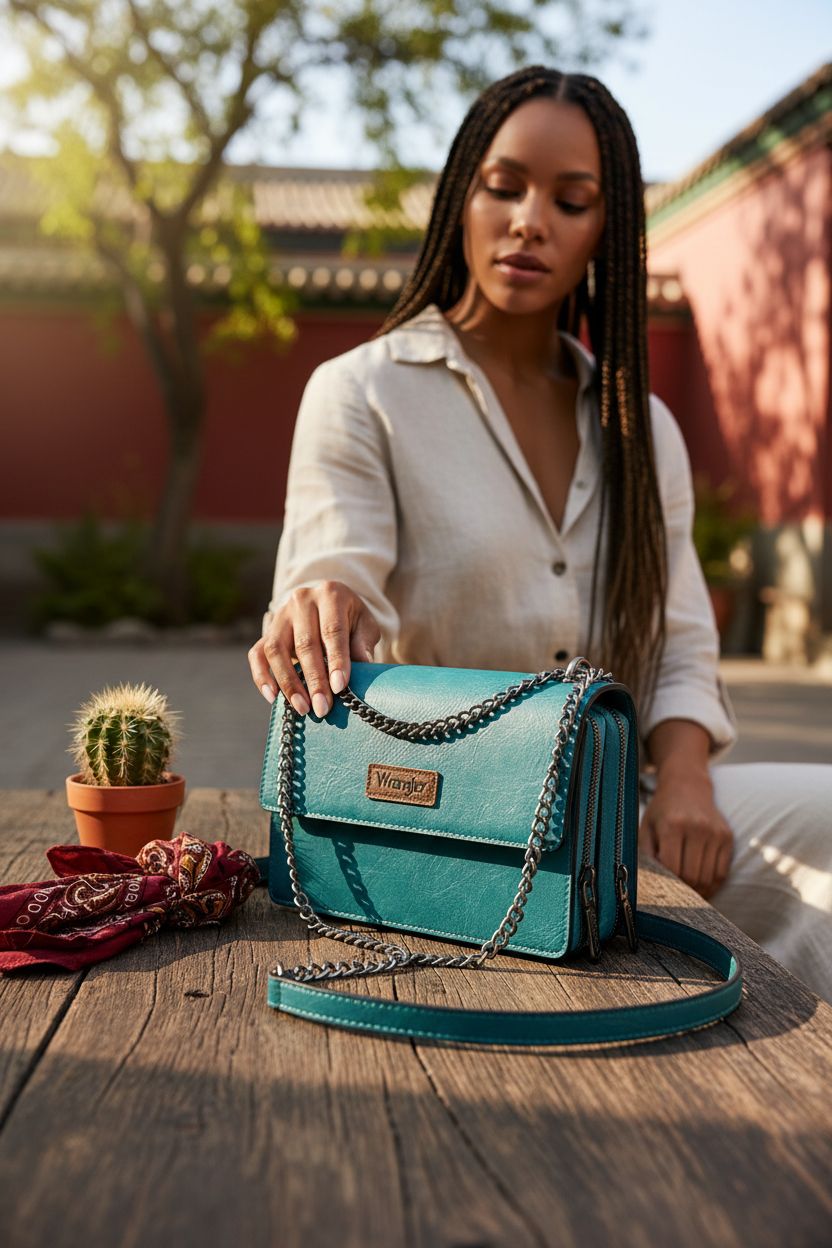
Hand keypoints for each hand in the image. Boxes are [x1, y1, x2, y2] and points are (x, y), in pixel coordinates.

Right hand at [248, 581, 380, 716]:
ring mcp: (280, 615)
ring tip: (302, 708)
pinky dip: (262, 677)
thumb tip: (362, 665)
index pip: (332, 630)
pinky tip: (272, 697)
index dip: (336, 660)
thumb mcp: (365, 624)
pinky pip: (257, 654)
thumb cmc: (350, 619)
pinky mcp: (266, 631)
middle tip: (322, 707)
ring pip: (276, 649)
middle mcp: (301, 600)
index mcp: (330, 594)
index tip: (340, 688)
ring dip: (288, 682)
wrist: (327, 604)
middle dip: (314, 680)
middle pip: (305, 643)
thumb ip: (363, 643)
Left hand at [638, 768, 732, 898]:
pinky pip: (722, 872)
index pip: (671, 867)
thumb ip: (646, 856)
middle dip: (683, 891)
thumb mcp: (646, 828)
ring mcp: (715, 832)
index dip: (666, 883)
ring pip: (708, 877)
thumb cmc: (662, 811)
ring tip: (688, 894)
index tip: (662, 889)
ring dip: (699, 891)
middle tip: (675, 895)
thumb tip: (650, 885)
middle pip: (691, 875)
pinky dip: (713, 885)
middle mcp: (696, 827)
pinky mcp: (727, 837)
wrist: (687, 786)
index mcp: (672, 825)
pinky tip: (702, 887)